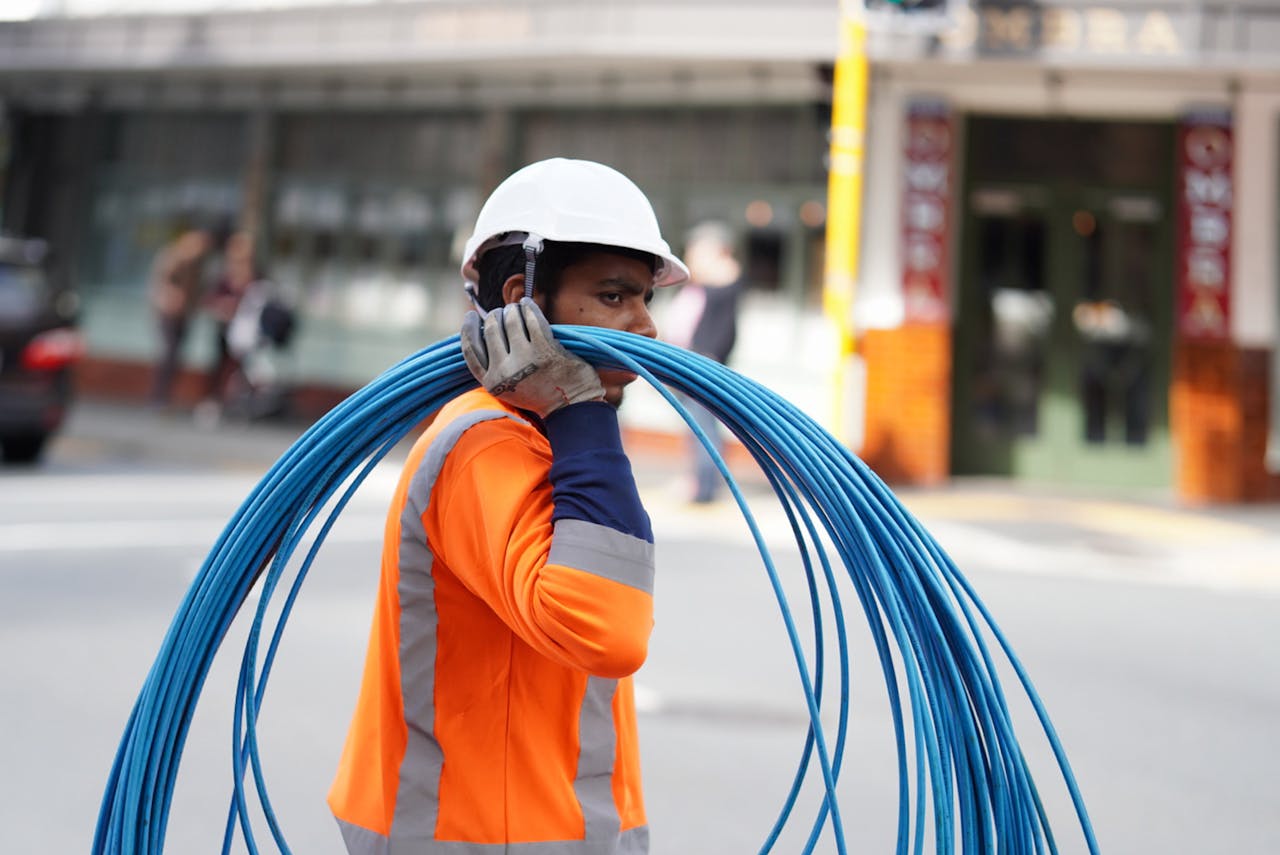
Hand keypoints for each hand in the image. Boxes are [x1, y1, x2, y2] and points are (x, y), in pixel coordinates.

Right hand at [460, 297, 603, 417]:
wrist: (571, 406)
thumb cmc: (540, 394)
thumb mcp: (509, 388)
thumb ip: (496, 366)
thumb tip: (487, 330)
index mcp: (493, 383)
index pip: (471, 350)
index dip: (468, 329)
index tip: (472, 316)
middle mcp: (505, 371)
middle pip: (491, 330)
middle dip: (495, 316)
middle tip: (501, 312)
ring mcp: (525, 358)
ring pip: (510, 321)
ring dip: (512, 310)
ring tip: (516, 309)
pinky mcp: (544, 349)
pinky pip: (532, 319)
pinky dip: (529, 307)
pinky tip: (527, 304)